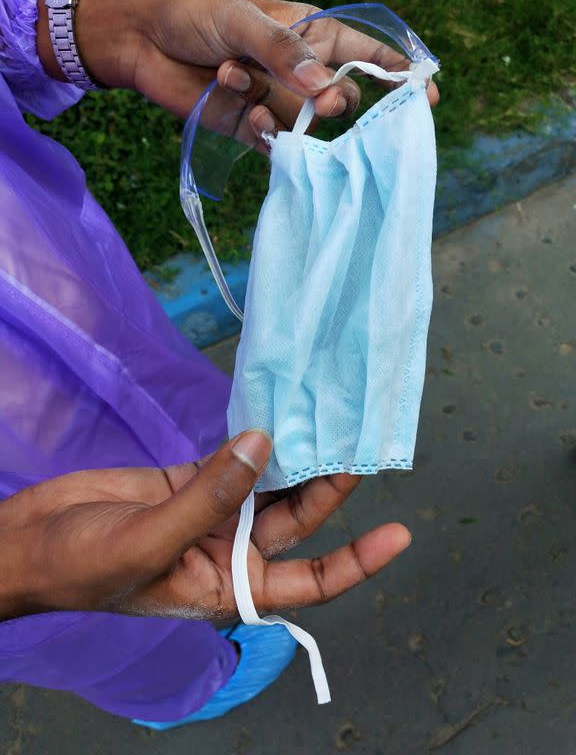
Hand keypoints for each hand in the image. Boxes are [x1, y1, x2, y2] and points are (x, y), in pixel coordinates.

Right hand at [0, 429, 409, 620]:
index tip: (398, 533)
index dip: (356, 561)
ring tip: (329, 421)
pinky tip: (276, 414)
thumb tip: (263, 445)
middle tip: (359, 445)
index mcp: (229, 587)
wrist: (32, 541)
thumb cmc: (86, 567)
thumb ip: (210, 496)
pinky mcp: (189, 480)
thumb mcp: (151, 544)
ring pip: (268, 483)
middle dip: (328, 486)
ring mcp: (211, 512)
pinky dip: (252, 438)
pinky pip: (231, 458)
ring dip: (294, 457)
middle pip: (296, 519)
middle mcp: (230, 550)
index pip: (309, 582)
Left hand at [37, 0, 437, 149]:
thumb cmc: (192, 13)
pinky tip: (238, 107)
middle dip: (328, 101)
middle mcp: (300, 71)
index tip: (426, 94)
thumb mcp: (240, 20)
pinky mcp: (251, 127)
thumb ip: (284, 53)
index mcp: (310, 33)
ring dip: (275, 108)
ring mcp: (277, 101)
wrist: (138, 40)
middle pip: (342, 100)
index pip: (366, 53)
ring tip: (233, 79)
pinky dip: (261, 131)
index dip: (397, 72)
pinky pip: (276, 143)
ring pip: (306, 126)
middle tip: (312, 97)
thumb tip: (326, 90)